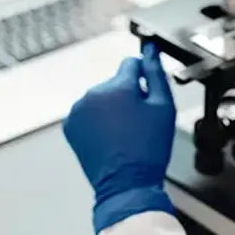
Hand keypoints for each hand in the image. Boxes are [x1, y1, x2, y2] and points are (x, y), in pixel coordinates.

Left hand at [63, 43, 176, 233]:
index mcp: (118, 86)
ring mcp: (79, 110)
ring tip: (124, 133)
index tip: (146, 94)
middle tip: (138, 122)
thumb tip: (149, 51)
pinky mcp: (71, 125)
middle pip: (115, 83)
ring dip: (110, 108)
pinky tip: (109, 138)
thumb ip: (156, 73)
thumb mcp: (164, 108)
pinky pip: (87, 113)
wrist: (126, 184)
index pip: (131, 63)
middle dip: (126, 95)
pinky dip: (96, 121)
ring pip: (101, 98)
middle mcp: (94, 94)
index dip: (143, 77)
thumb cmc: (148, 150)